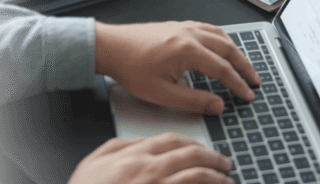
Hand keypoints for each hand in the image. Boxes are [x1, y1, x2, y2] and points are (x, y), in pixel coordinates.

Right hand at [67, 133, 233, 183]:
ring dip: (218, 177)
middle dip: (213, 157)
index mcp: (133, 155)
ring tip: (227, 180)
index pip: (170, 139)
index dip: (190, 141)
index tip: (201, 147)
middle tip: (224, 163)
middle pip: (191, 155)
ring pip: (198, 176)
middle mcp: (150, 170)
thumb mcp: (92, 162)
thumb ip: (117, 146)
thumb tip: (139, 140)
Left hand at [95, 21, 259, 114]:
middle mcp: (189, 34)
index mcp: (188, 50)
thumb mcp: (161, 93)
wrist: (108, 47)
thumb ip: (193, 101)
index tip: (248, 95)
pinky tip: (221, 45)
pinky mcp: (176, 25)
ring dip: (235, 51)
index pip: (224, 70)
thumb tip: (217, 106)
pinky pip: (207, 28)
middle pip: (228, 49)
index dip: (238, 85)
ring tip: (244, 65)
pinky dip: (221, 38)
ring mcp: (183, 27)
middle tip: (254, 81)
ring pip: (220, 36)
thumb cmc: (129, 67)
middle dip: (245, 66)